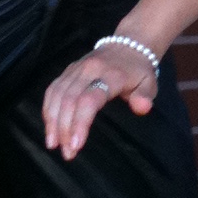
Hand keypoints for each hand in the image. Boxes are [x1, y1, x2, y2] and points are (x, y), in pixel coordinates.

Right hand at [43, 40, 158, 158]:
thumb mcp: (149, 83)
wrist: (128, 44)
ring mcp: (76, 68)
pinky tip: (49, 127)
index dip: (80, 122)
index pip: (90, 99)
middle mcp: (89, 70)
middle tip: (68, 153)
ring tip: (53, 144)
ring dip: (52, 121)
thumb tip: (142, 108)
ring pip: (57, 95)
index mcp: (111, 75)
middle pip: (69, 100)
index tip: (77, 145)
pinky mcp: (68, 70)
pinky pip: (52, 89)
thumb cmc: (138, 71)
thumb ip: (145, 97)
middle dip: (64, 129)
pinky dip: (48, 109)